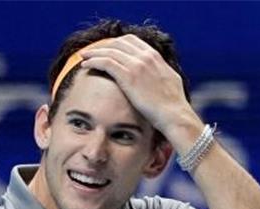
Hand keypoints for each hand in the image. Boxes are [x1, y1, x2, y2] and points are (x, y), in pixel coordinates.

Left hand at [78, 35, 199, 140]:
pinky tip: (85, 64)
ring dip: (94, 52)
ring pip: (109, 51)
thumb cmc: (174, 106)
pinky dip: (93, 61)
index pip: (132, 41)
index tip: (108, 50)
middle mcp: (146, 57)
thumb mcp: (171, 82)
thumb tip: (158, 75)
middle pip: (118, 43)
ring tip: (84, 57)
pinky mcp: (128, 76)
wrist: (175, 115)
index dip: (117, 43)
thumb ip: (161, 74)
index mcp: (155, 57)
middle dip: (104, 46)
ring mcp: (137, 65)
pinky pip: (105, 62)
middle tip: (92, 52)